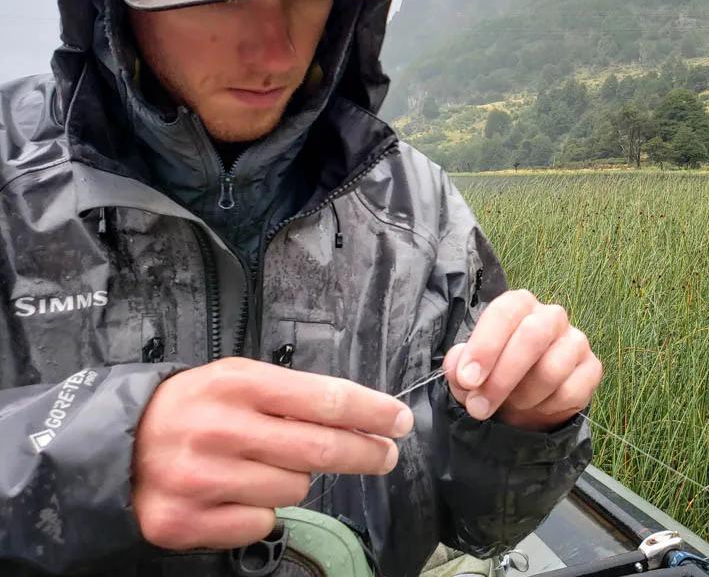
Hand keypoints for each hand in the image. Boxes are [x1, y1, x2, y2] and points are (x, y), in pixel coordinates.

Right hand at [132, 358, 412, 550]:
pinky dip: (260, 510)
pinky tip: (237, 492)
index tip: (399, 420)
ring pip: (294, 488)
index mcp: (236, 384)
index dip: (371, 412)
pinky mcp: (187, 522)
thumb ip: (291, 395)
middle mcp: (220, 430)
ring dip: (295, 480)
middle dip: (365, 452)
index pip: (325, 399)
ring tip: (265, 465)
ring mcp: (202, 479)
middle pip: (320, 448)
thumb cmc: (190, 408)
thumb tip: (360, 417)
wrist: (115, 446)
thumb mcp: (235, 380)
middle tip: (384, 454)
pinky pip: (261, 521)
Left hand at [445, 289, 601, 431]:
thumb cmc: (495, 376)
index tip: (468, 380)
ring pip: (552, 368)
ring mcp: (576, 340)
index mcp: (519, 305)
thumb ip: (458, 367)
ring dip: (522, 396)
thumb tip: (459, 369)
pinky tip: (536, 408)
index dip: (485, 346)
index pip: (505, 311)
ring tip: (510, 405)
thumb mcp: (469, 373)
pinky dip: (547, 408)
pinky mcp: (593, 368)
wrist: (527, 403)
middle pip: (533, 336)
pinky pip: (571, 391)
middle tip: (479, 407)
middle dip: (502, 377)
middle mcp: (551, 316)